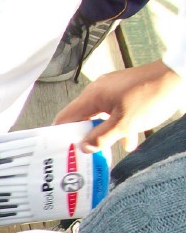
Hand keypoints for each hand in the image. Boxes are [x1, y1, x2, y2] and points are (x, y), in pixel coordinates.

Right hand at [53, 60, 184, 152]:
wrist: (179, 75)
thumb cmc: (151, 96)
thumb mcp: (125, 123)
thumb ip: (101, 137)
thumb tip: (84, 147)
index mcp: (92, 96)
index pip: (64, 117)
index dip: (60, 135)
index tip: (60, 152)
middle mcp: (98, 92)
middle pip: (81, 118)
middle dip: (81, 137)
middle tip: (81, 156)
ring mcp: (113, 91)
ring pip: (100, 117)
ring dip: (101, 134)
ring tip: (103, 153)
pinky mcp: (126, 93)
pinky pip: (115, 113)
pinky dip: (117, 127)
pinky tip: (128, 141)